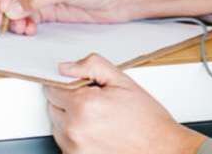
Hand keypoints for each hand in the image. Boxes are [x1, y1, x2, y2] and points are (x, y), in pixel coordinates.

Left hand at [45, 54, 204, 153]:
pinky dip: (75, 133)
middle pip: (53, 106)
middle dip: (69, 100)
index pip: (53, 88)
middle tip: (96, 101)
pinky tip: (96, 130)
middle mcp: (74, 128)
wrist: (158, 146)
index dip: (68, 83)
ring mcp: (73, 147)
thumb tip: (65, 67)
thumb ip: (91, 66)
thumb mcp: (122, 81)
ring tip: (98, 117)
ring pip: (57, 123)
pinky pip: (64, 140)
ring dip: (70, 117)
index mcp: (84, 105)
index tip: (83, 85)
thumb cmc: (144, 118)